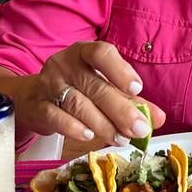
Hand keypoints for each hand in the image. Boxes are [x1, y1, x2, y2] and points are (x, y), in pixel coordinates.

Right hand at [18, 41, 165, 149]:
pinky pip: (55, 116)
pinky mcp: (37, 106)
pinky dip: (74, 127)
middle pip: (95, 86)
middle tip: (139, 129)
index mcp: (84, 52)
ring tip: (121, 139)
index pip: (101, 53)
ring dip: (103, 124)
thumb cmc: (78, 89)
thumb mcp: (105, 87)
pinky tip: (89, 136)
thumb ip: (132, 101)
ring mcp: (48, 84)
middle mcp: (65, 64)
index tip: (137, 89)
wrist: (33, 98)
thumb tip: (158, 119)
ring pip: (78, 104)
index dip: (119, 70)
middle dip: (120, 110)